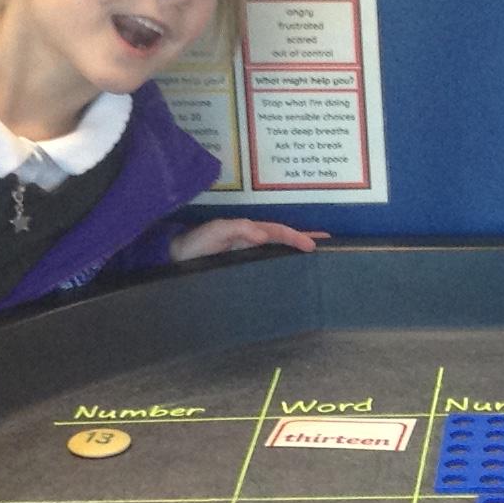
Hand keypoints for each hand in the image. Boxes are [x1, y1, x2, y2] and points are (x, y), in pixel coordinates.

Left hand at [171, 219, 329, 261]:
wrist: (174, 259)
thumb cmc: (194, 244)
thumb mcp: (214, 232)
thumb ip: (237, 229)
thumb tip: (263, 234)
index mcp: (247, 231)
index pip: (277, 232)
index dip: (295, 237)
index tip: (313, 245)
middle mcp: (250, 241)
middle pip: (282, 239)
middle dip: (303, 239)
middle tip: (328, 244)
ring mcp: (246, 254)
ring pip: (276, 251)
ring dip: (294, 251)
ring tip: (316, 257)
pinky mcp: (241, 267)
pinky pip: (266, 263)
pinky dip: (281, 264)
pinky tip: (290, 273)